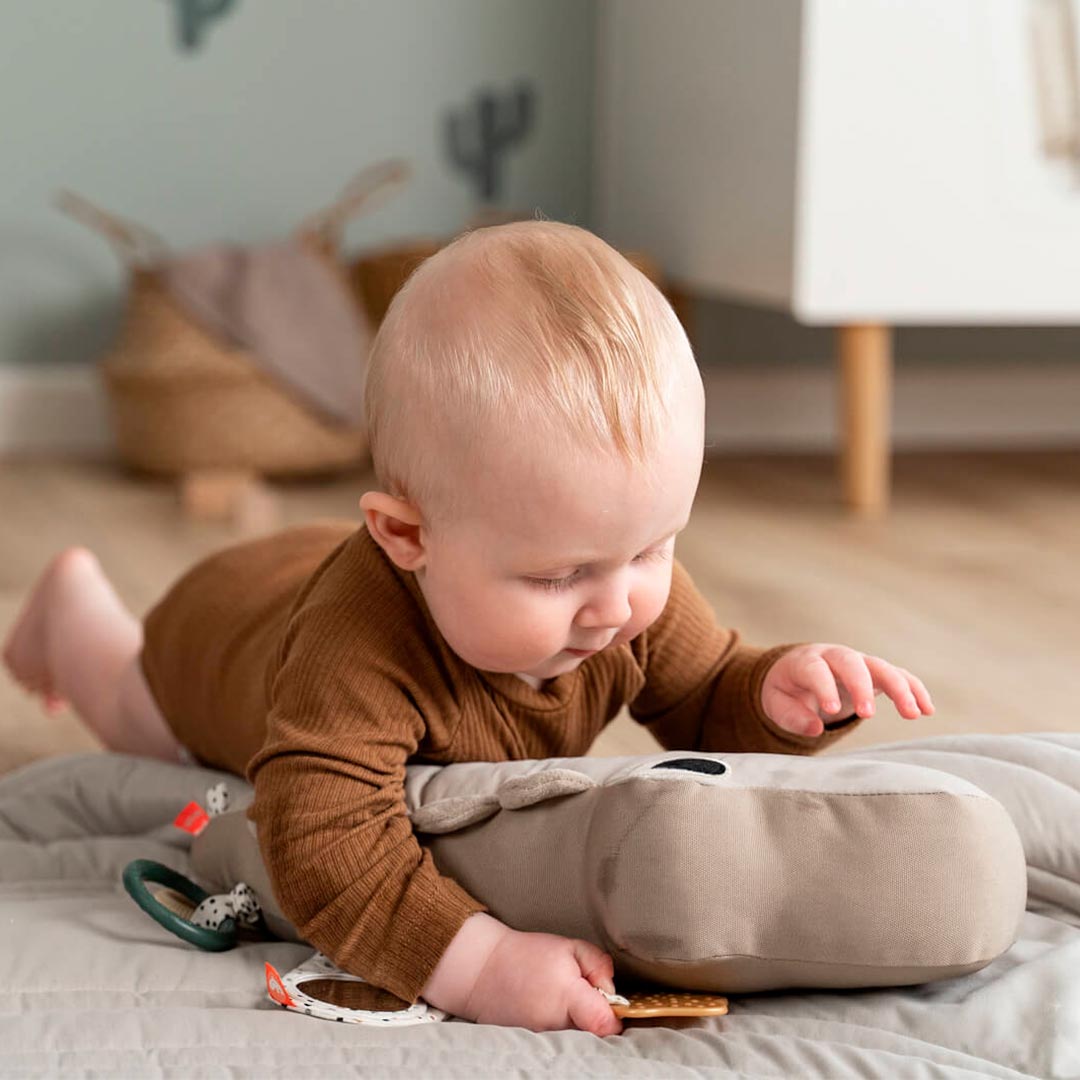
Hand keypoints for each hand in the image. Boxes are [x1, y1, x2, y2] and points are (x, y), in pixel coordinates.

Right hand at [422, 913, 621, 1035]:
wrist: (483, 970)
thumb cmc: (526, 955)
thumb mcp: (568, 946)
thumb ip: (599, 964)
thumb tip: (611, 990)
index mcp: (567, 997)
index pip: (605, 1024)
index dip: (615, 1016)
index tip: (612, 1004)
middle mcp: (555, 1025)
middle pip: (593, 1035)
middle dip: (595, 1017)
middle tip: (584, 997)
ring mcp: (541, 1040)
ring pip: (576, 1040)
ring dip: (577, 1024)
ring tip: (562, 1001)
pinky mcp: (531, 1047)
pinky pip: (558, 1044)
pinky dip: (560, 1030)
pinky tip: (549, 1011)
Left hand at [761, 643, 933, 736]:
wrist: (797, 672)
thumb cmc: (786, 689)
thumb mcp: (776, 703)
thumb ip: (792, 716)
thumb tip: (815, 728)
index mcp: (805, 661)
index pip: (815, 670)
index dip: (823, 687)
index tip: (831, 710)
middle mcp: (834, 656)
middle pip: (852, 663)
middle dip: (861, 686)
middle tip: (868, 715)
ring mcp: (857, 662)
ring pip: (881, 667)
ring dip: (899, 688)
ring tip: (912, 714)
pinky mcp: (874, 672)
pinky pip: (898, 675)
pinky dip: (914, 689)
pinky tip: (927, 710)